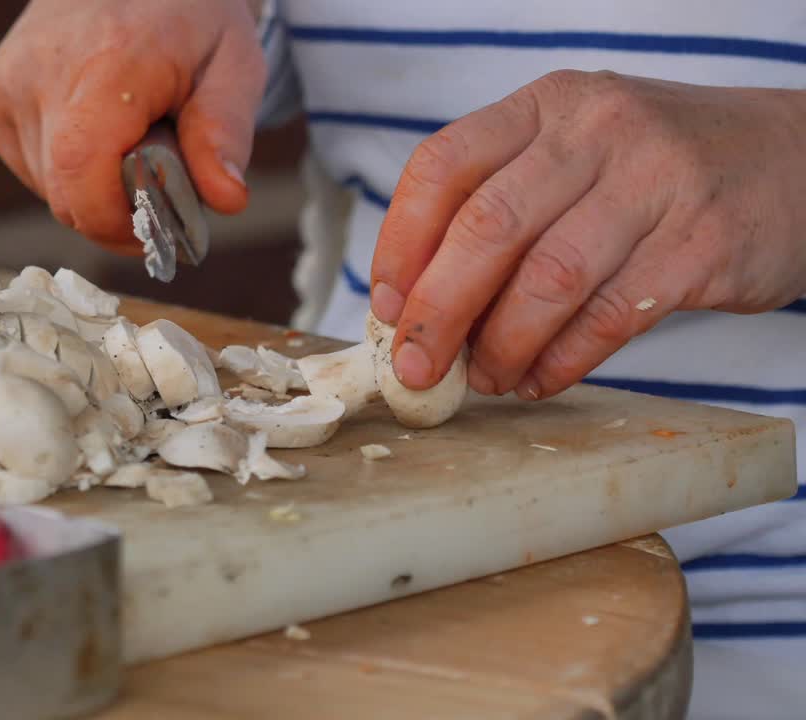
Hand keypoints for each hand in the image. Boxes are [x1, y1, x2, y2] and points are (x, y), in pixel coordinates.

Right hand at [0, 0, 265, 253]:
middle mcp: (38, 74)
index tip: (158, 229)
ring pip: (49, 189)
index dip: (116, 224)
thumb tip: (227, 200)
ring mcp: (5, 86)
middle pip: (67, 197)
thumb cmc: (190, 16)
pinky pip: (32, 168)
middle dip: (117, 208)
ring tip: (129, 136)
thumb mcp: (233, 65)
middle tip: (159, 173)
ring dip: (95, 187)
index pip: (82, 179)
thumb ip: (226, 133)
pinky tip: (97, 128)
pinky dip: (68, 168)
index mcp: (102, 66)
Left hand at [369, 70, 805, 399]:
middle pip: (486, 229)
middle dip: (437, 313)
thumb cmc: (653, 171)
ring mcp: (655, 182)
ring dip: (502, 346)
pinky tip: (540, 379)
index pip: (441, 166)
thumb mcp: (573, 153)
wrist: (795, 160)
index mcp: (545, 106)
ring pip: (547, 280)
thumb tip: (415, 306)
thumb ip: (500, 208)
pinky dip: (561, 360)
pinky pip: (609, 317)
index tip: (386, 308)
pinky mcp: (701, 242)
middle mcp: (596, 131)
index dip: (400, 245)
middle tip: (416, 369)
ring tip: (486, 379)